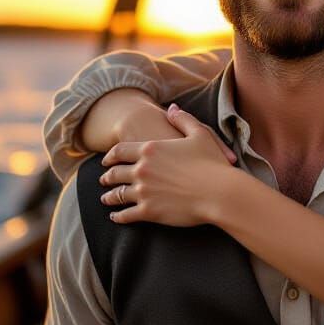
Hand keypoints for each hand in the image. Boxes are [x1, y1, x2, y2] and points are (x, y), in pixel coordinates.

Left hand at [98, 104, 238, 226]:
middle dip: (107, 177)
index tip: (106, 161)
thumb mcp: (200, 134)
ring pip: (117, 195)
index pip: (120, 151)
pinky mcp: (149, 212)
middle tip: (104, 180)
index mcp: (150, 149)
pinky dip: (118, 216)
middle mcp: (142, 170)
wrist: (220, 191)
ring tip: (106, 199)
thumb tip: (172, 107)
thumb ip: (183, 119)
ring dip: (109, 197)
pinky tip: (116, 216)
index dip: (110, 156)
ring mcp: (143, 191)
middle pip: (115, 173)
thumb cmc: (212, 162)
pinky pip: (126, 214)